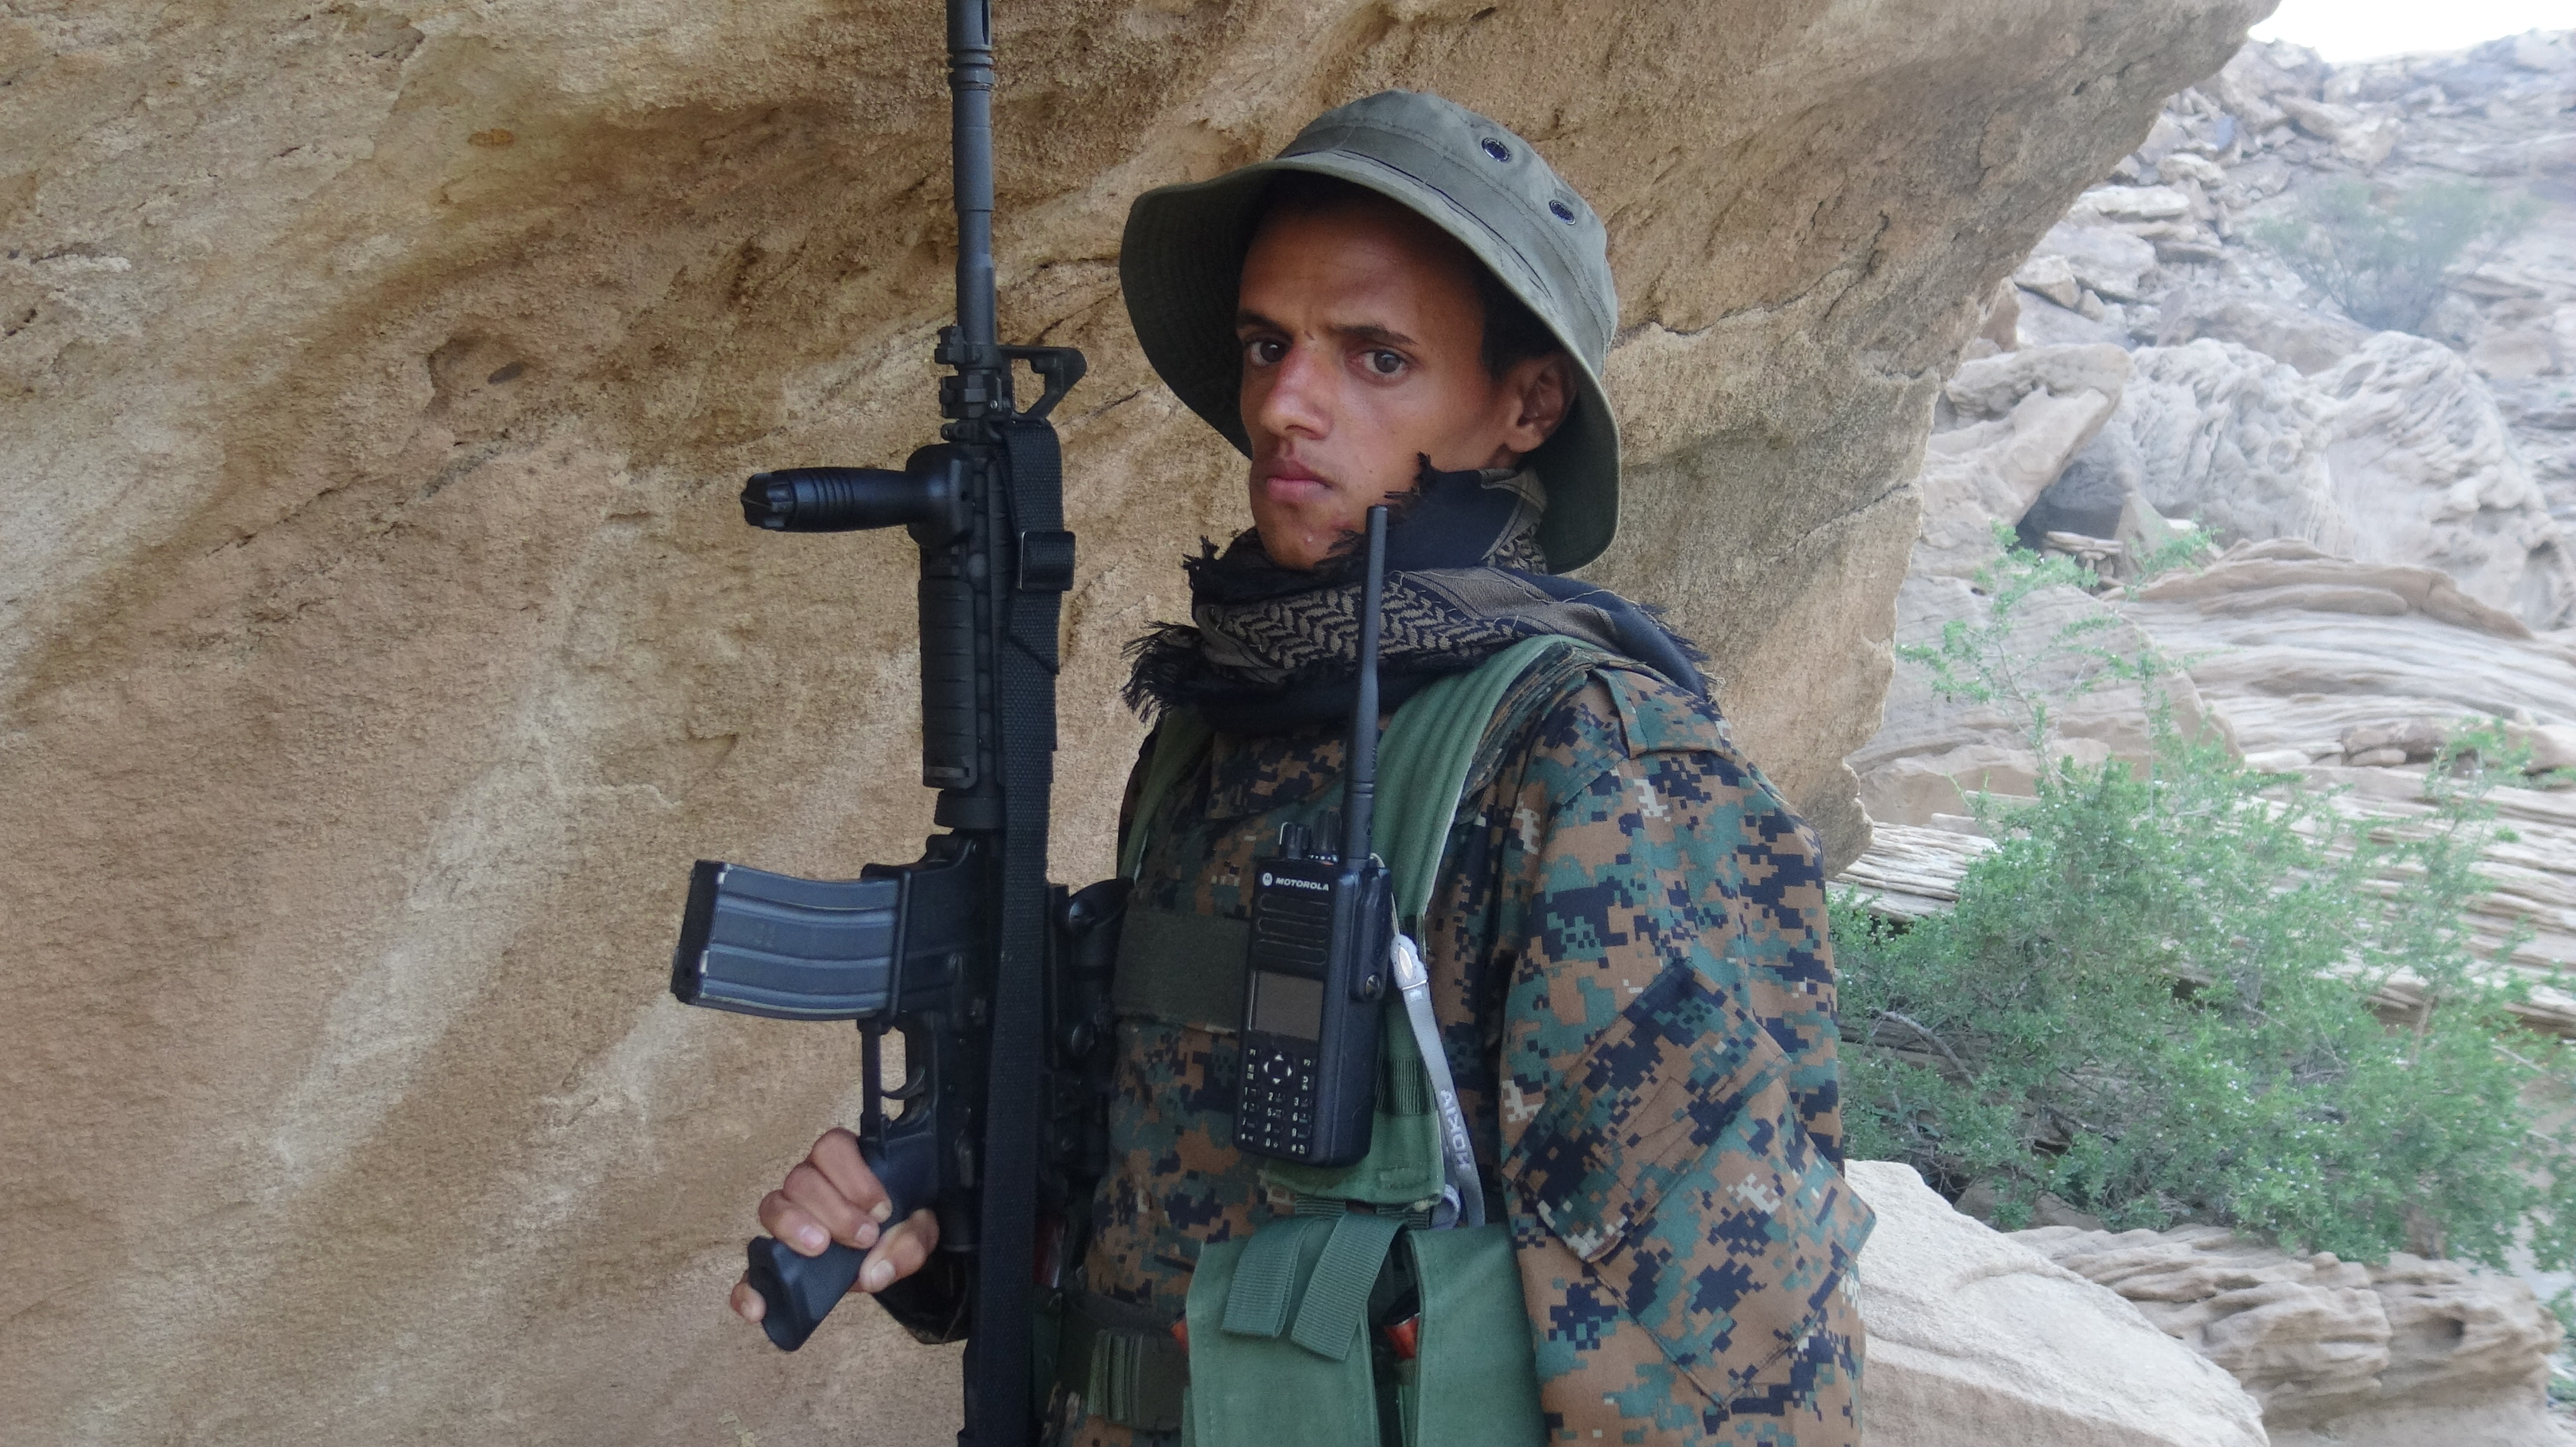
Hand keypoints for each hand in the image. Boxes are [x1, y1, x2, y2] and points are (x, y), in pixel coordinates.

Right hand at [729, 1127, 940, 1324]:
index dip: (854, 1176)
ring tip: (819, 1249)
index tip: (882, 1209)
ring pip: (772, 1206)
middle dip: (832, 1208)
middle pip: (801, 1178)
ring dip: (793, 1226)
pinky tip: (757, 1306)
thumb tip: (874, 1272)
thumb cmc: (901, 1225)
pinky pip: (752, 1267)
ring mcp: (788, 1217)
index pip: (834, 1147)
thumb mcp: (918, 1228)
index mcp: (845, 1164)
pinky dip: (750, 1286)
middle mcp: (810, 1183)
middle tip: (862, 1237)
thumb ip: (908, 1242)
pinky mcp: (775, 1256)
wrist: (889, 1250)